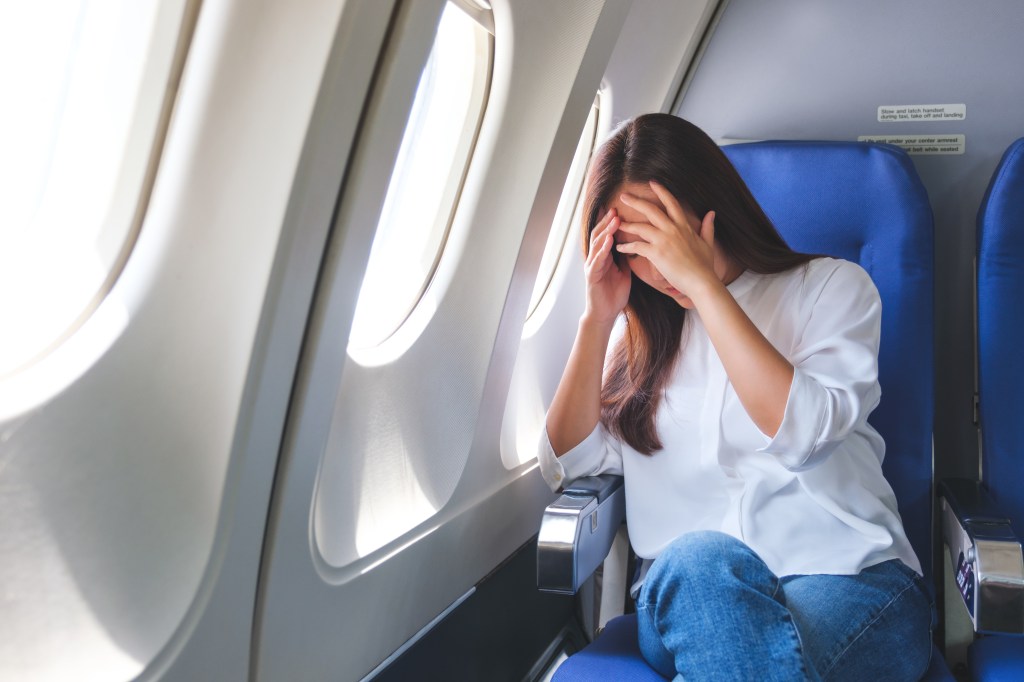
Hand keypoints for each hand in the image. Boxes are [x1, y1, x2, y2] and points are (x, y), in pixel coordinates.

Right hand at [584, 208, 630, 323]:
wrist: (605, 314)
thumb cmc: (614, 295)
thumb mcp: (624, 272)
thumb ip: (626, 258)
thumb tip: (636, 244)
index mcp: (603, 257)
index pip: (606, 234)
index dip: (611, 222)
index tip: (620, 209)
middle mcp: (595, 258)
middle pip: (599, 234)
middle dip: (607, 221)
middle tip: (616, 209)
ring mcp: (592, 266)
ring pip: (597, 244)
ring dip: (606, 231)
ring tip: (614, 220)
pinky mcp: (591, 276)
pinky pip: (597, 260)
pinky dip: (603, 249)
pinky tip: (609, 240)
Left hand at [614, 181, 718, 297]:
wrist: (702, 282)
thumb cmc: (705, 266)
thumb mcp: (708, 243)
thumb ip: (708, 227)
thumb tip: (712, 213)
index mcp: (684, 226)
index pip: (672, 203)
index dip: (662, 191)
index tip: (652, 182)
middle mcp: (673, 229)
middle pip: (651, 210)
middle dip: (636, 201)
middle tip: (623, 196)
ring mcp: (664, 240)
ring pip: (640, 227)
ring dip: (626, 225)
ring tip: (615, 223)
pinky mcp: (657, 253)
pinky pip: (637, 247)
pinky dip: (627, 247)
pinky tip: (619, 247)